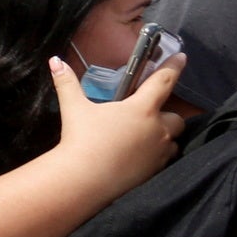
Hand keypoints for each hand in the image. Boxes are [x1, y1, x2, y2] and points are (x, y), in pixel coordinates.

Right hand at [48, 52, 185, 195]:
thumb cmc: (82, 139)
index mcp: (141, 109)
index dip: (174, 67)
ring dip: (165, 137)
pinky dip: (158, 155)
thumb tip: (54, 60)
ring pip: (173, 140)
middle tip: (149, 117)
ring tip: (145, 139)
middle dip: (167, 116)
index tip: (182, 56)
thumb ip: (67, 82)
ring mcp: (159, 152)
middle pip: (177, 118)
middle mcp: (157, 129)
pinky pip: (165, 159)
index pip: (164, 81)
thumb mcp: (74, 108)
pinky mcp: (156, 171)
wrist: (85, 179)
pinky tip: (140, 157)